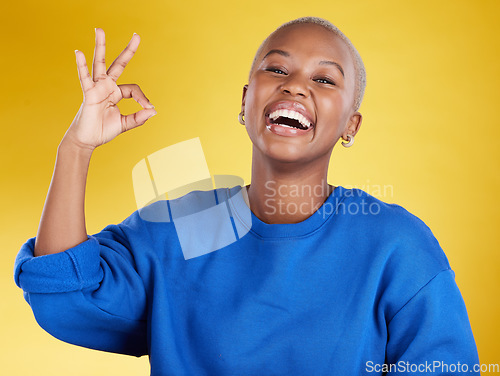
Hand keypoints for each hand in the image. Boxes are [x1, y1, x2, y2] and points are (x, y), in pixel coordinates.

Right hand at [64, 28, 155, 149]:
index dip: (143, 98)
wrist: (87, 140)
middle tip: (137, 35)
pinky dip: (81, 65)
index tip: (148, 108)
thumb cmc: (102, 131)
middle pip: (118, 64)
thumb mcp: (124, 124)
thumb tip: (153, 111)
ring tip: (99, 30)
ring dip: (100, 46)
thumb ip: (138, 118)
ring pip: (100, 63)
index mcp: (116, 93)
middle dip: (128, 51)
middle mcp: (107, 86)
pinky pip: (84, 78)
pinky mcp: (88, 93)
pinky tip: (78, 52)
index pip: (133, 89)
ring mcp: (97, 88)